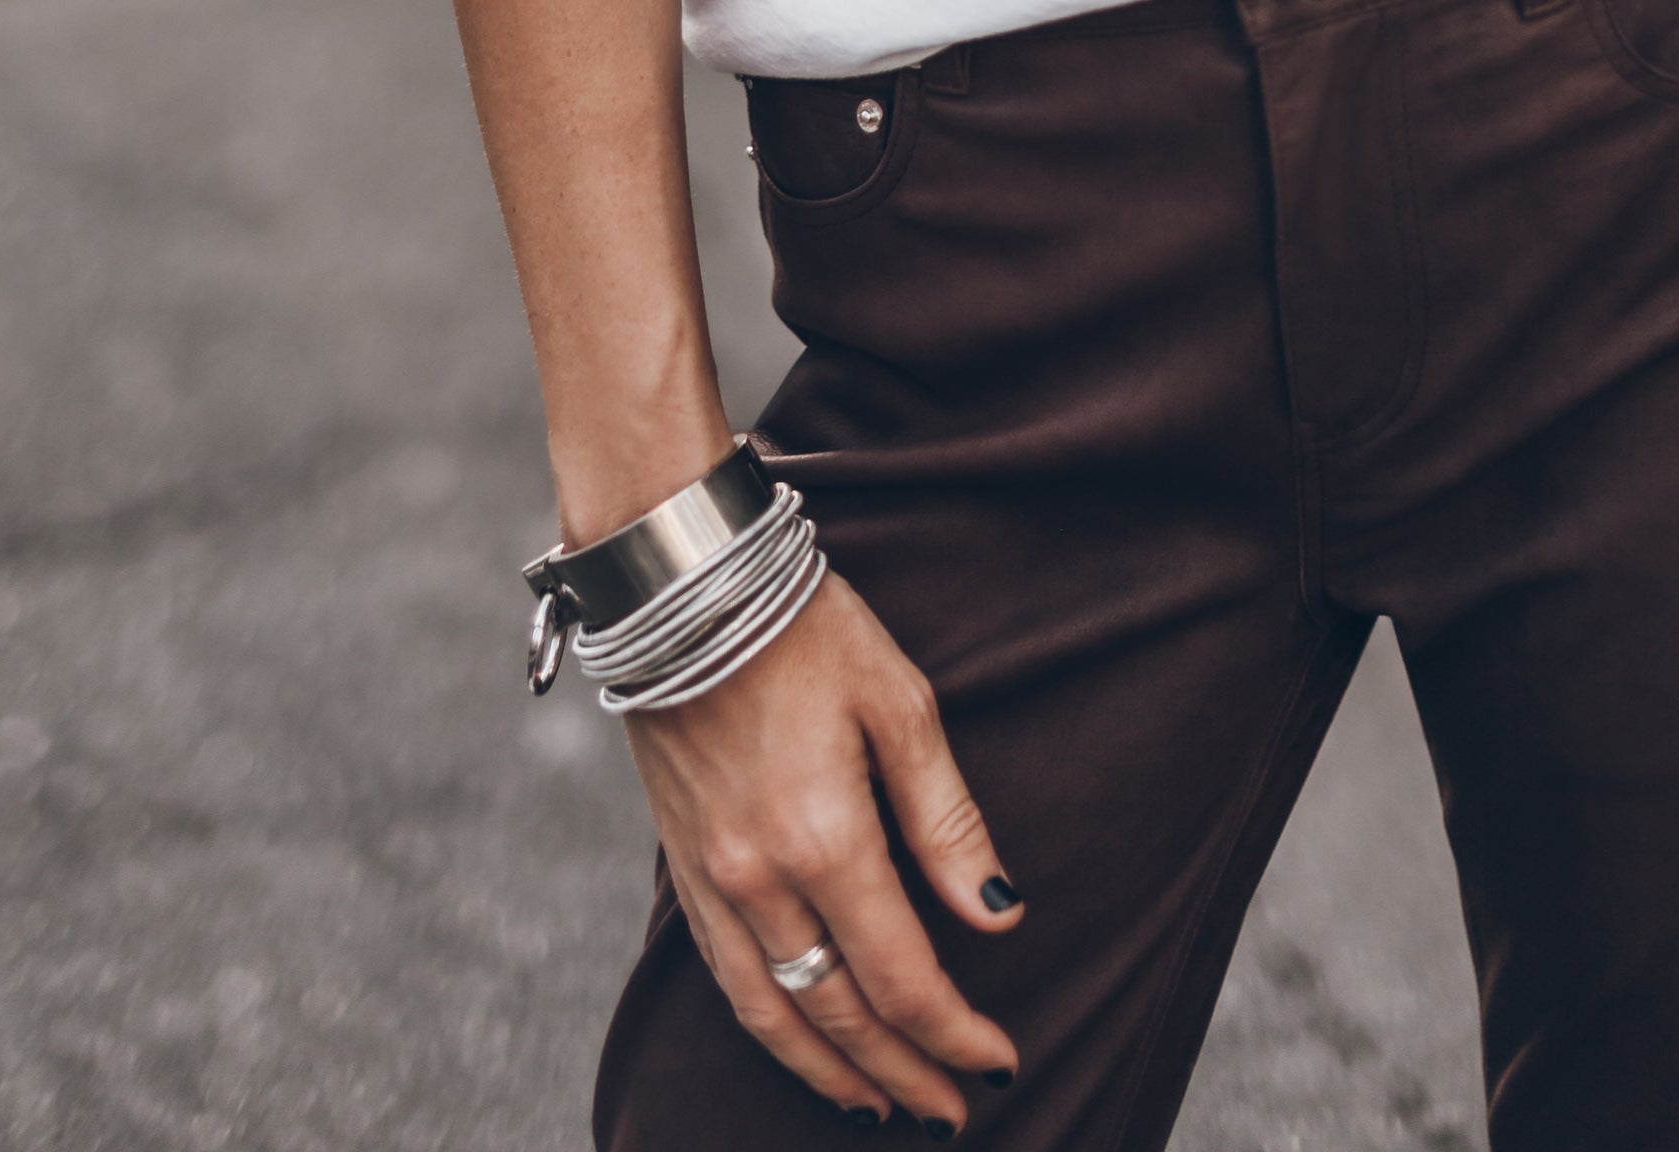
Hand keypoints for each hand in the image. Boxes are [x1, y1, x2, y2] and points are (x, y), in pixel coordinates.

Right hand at [623, 571, 1022, 1128]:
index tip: (1000, 1061)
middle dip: (903, 1072)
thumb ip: (946, 819)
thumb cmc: (802, 625)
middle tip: (952, 1111)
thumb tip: (998, 916)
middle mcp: (758, 878)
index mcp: (824, 839)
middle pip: (840, 1013)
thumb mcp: (899, 701)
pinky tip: (795, 1038)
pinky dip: (766, 1024)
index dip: (955, 1033)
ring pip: (772, 1012)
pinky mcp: (678, 859)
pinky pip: (723, 973)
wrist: (680, 580)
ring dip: (830, 1070)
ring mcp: (709, 875)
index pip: (903, 978)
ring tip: (879, 1105)